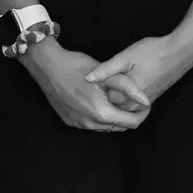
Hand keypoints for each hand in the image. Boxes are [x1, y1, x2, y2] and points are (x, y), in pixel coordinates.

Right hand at [21, 38, 148, 132]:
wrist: (47, 66)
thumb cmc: (76, 66)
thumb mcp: (106, 73)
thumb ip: (128, 87)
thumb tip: (146, 100)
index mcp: (101, 113)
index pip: (131, 123)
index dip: (142, 113)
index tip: (144, 102)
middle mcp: (89, 124)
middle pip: (119, 126)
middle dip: (128, 114)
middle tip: (130, 98)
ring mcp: (78, 124)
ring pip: (105, 126)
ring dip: (112, 115)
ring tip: (113, 97)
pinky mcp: (69, 121)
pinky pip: (91, 123)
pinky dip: (98, 115)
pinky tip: (96, 99)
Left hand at [84, 31, 192, 113]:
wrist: (179, 53)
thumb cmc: (151, 52)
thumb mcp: (125, 57)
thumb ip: (106, 69)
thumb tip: (86, 78)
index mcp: (128, 94)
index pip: (105, 100)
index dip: (98, 89)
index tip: (93, 79)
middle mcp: (137, 103)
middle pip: (115, 107)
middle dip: (106, 96)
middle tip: (100, 82)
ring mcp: (145, 103)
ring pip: (125, 107)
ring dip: (117, 98)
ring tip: (110, 83)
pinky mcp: (152, 98)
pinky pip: (134, 105)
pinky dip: (126, 98)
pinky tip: (124, 84)